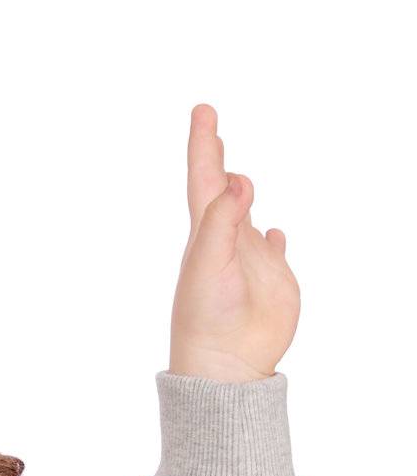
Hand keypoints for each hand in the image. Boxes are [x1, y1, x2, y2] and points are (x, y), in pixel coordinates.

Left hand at [168, 104, 299, 381]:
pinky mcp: (272, 280)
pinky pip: (271, 251)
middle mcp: (225, 241)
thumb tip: (234, 185)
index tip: (202, 112)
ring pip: (245, 218)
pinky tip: (273, 233)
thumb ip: (221, 222)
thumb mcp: (208, 263)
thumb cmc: (207, 316)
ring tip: (239, 178)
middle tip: (209, 124)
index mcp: (204, 234)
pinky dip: (272, 239)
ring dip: (241, 196)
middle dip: (215, 159)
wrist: (225, 363)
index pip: (203, 179)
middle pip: (220, 191)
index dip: (203, 145)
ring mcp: (249, 260)